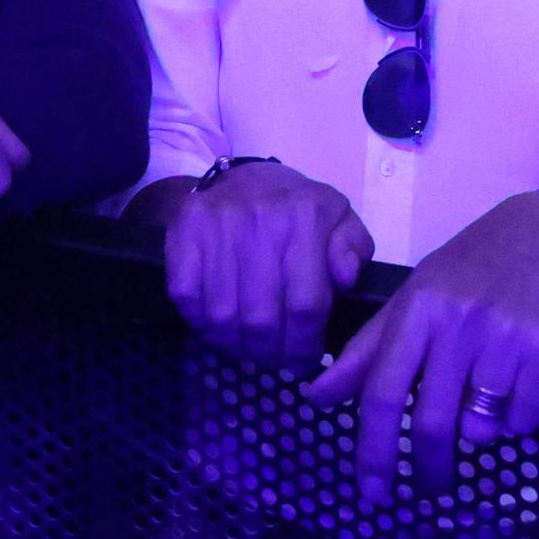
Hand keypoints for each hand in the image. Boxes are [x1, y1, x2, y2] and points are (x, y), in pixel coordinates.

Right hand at [162, 161, 372, 368]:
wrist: (244, 178)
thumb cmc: (298, 210)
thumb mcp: (339, 220)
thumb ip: (353, 249)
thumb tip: (344, 278)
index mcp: (307, 217)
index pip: (305, 305)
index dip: (303, 345)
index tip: (303, 360)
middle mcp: (261, 218)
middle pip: (260, 319)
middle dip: (269, 353)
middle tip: (274, 359)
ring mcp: (218, 224)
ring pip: (221, 316)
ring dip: (234, 345)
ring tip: (247, 347)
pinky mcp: (185, 230)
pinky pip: (186, 297)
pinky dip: (200, 323)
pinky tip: (217, 325)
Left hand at [304, 189, 538, 503]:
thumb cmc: (479, 261)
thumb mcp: (418, 292)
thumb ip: (369, 347)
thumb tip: (318, 396)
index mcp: (419, 307)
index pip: (382, 392)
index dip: (372, 451)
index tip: (373, 493)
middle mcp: (460, 322)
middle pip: (430, 423)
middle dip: (428, 468)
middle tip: (431, 485)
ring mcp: (507, 337)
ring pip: (481, 427)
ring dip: (480, 429)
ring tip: (489, 394)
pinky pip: (524, 419)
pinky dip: (518, 417)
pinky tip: (521, 381)